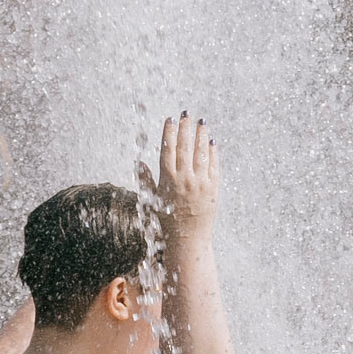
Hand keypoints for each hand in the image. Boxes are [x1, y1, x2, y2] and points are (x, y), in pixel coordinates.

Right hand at [146, 112, 218, 238]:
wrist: (188, 238)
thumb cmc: (167, 220)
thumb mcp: (153, 200)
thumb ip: (146, 180)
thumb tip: (138, 163)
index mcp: (168, 180)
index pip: (168, 150)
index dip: (169, 133)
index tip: (170, 119)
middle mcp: (185, 179)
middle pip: (185, 147)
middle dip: (185, 128)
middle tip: (186, 114)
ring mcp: (201, 183)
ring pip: (201, 153)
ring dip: (201, 135)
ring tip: (201, 122)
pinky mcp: (213, 188)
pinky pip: (214, 166)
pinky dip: (213, 152)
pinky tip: (211, 142)